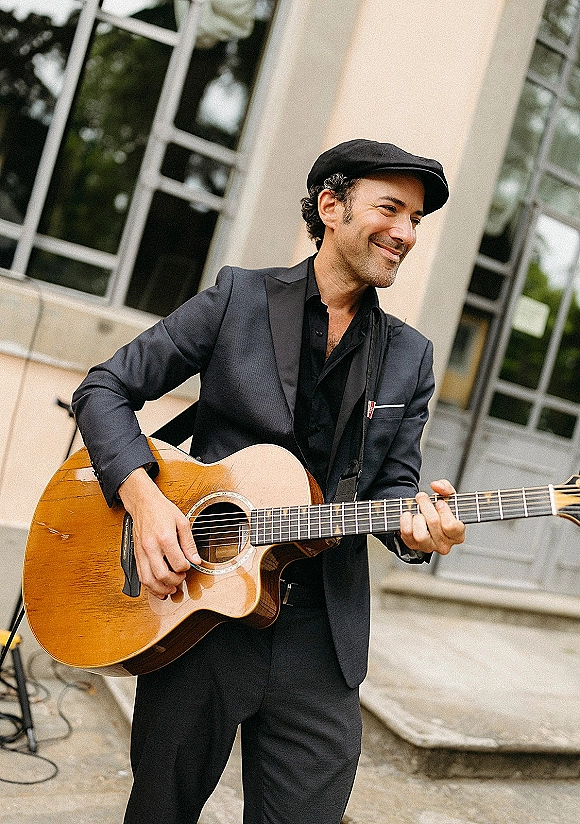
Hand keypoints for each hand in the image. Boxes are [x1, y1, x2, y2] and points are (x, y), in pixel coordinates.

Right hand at [118, 468, 201, 597]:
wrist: (143, 503)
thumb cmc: (161, 510)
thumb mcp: (182, 522)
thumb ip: (189, 543)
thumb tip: (195, 559)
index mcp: (165, 537)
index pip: (177, 563)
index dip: (186, 568)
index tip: (188, 566)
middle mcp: (151, 547)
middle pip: (162, 575)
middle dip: (174, 581)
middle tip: (181, 579)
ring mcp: (141, 552)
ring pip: (148, 580)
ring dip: (160, 589)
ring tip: (170, 590)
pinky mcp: (136, 555)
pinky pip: (140, 576)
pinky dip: (149, 586)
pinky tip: (157, 588)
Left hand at [399, 478, 464, 555]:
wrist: (426, 516)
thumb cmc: (440, 510)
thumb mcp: (448, 496)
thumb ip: (446, 488)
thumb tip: (437, 486)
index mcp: (457, 534)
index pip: (452, 526)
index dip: (444, 511)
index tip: (440, 502)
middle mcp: (444, 544)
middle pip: (434, 524)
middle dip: (426, 506)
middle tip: (422, 497)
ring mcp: (428, 547)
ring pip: (421, 535)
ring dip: (417, 517)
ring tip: (417, 510)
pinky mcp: (414, 545)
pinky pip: (407, 534)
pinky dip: (405, 521)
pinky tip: (409, 515)